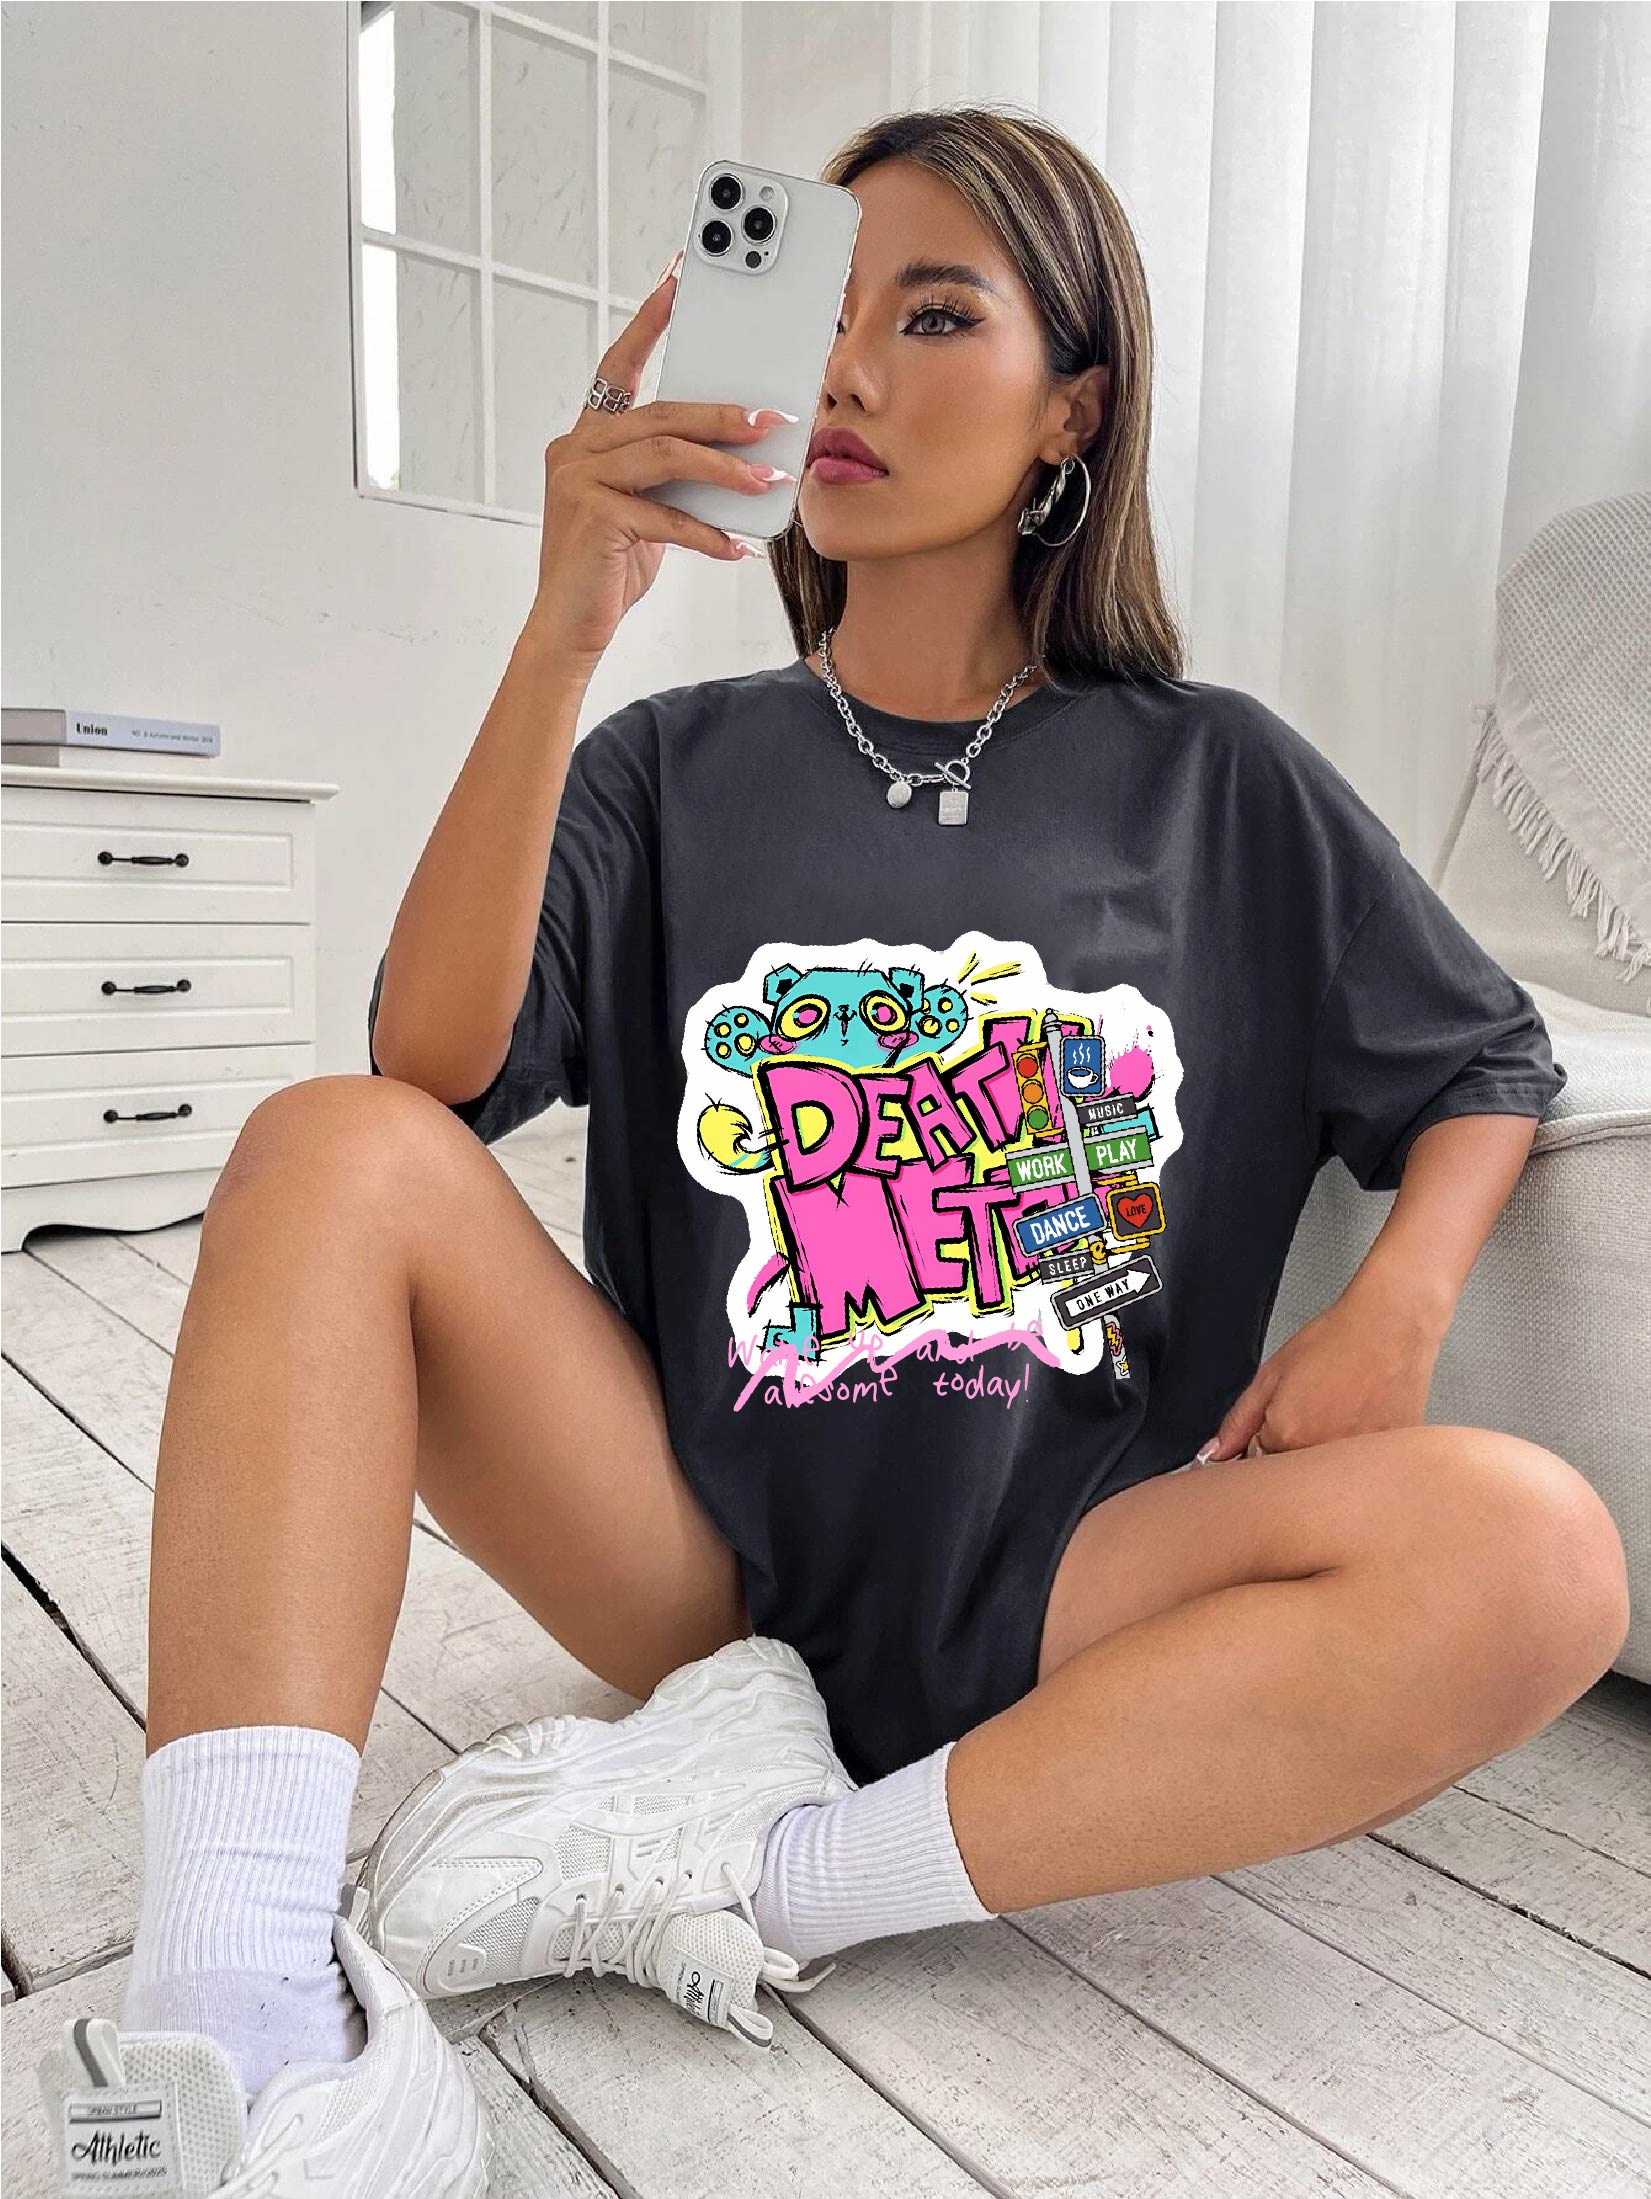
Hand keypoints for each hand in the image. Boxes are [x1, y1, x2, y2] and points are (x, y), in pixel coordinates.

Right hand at [525, 251, 796, 670]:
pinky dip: (706, 533)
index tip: (678, 279)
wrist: (569, 628)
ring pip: (666, 457)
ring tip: (768, 479)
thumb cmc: (610, 568)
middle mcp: (575, 447)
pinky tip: (737, 547)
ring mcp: (578, 479)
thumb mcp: (648, 511)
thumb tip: (739, 457)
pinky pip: (664, 516)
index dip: (649, 322)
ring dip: (724, 469)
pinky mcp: (591, 516)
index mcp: (587, 437)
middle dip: (721, 414)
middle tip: (772, 416)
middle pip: (661, 415)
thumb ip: (674, 478)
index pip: (619, 366)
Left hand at [1195, 1284, 1444, 1461]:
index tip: (1281, 1422)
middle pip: (1295, 1474)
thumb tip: (1215, 1454)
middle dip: (1294, 1450)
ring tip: (1341, 1409)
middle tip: (1316, 1407)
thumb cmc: (1336, 1342)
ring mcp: (1361, 1460)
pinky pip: (1362, 1468)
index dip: (1266, 1442)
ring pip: (1329, 1474)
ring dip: (1327, 1449)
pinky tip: (1362, 1416)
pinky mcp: (1390, 1458)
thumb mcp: (1271, 1375)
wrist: (1392, 1325)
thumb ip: (1239, 1421)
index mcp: (1288, 1437)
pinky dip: (1358, 1450)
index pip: (1261, 1465)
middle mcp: (1325, 1455)